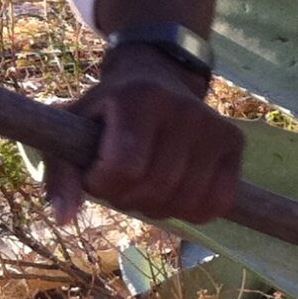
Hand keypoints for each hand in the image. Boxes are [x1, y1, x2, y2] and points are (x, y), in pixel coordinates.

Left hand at [46, 46, 242, 225]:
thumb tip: (63, 219)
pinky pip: (219, 202)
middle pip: (156, 188)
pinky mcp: (235, 143)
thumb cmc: (107, 113)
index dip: (103, 185)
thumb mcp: (73, 132)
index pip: (124, 169)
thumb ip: (62, 175)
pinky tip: (177, 194)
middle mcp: (183, 109)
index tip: (95, 173)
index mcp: (138, 98)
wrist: (157, 78)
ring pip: (187, 201)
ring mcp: (215, 126)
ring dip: (159, 209)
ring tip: (147, 187)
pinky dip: (193, 211)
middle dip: (129, 199)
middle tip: (120, 184)